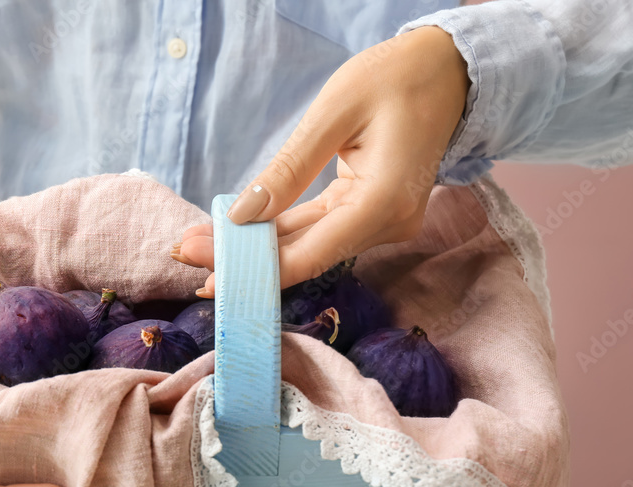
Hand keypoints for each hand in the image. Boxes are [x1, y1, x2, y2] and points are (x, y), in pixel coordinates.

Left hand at [174, 26, 468, 293]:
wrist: (447, 70)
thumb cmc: (396, 78)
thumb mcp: (335, 112)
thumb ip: (289, 169)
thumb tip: (243, 216)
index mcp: (383, 204)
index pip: (309, 255)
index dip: (253, 269)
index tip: (204, 269)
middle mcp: (387, 225)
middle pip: (305, 257)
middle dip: (243, 259)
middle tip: (185, 253)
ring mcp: (381, 222)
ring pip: (309, 246)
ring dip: (257, 248)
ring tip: (201, 243)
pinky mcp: (371, 212)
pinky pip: (319, 229)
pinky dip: (280, 232)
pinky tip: (240, 234)